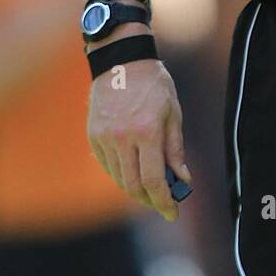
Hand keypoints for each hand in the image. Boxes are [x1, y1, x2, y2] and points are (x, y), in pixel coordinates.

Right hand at [87, 60, 189, 221]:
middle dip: (150, 200)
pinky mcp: (93, 136)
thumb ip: (175, 149)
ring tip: (151, 189)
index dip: (164, 201)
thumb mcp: (173, 113)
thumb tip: (182, 180)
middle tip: (163, 204)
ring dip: (136, 189)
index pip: (153, 179)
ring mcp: (104, 138)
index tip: (172, 213)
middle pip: (133, 185)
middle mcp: (122, 137)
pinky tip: (134, 172)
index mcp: (146, 131)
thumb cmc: (154, 85)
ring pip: (119, 178)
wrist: (121, 61)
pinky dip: (121, 174)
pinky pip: (108, 166)